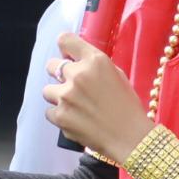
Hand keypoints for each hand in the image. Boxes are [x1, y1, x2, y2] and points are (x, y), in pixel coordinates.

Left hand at [45, 33, 153, 159]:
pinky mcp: (59, 115)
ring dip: (57, 97)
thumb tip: (77, 62)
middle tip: (72, 87)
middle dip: (59, 75)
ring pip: (47, 90)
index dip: (64, 48)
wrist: (130, 138)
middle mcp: (78, 74)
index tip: (67, 55)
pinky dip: (58, 116)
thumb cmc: (128, 107)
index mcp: (95, 61)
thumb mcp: (118, 76)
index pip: (65, 40)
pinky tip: (74, 120)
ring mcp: (66, 95)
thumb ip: (95, 67)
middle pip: (52, 65)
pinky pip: (49, 112)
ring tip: (74, 107)